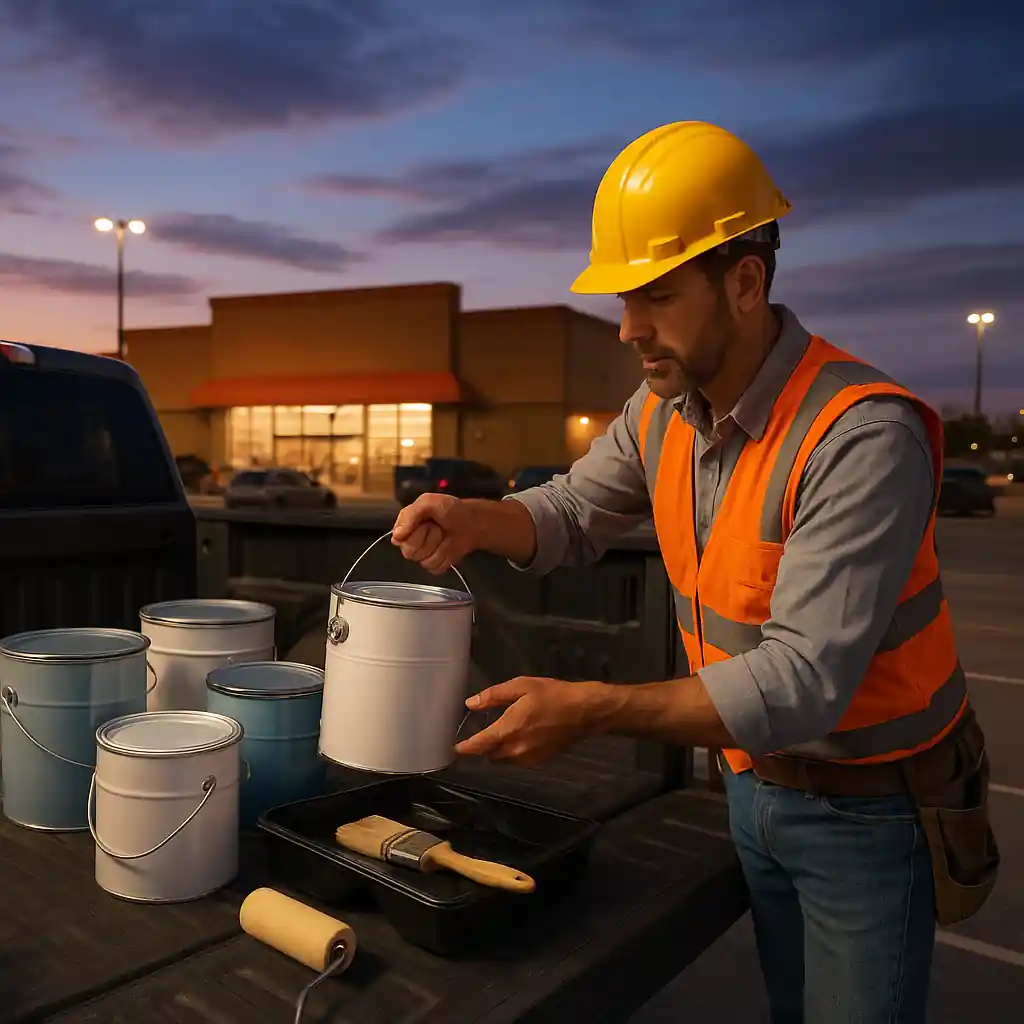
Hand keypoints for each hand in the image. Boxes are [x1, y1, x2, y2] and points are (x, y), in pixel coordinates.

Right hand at [392, 493, 477, 574]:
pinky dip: (445, 557)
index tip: (427, 523)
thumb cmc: (451, 510)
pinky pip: (434, 568)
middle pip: (409, 553)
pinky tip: (449, 547)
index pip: (399, 539)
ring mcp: (422, 555)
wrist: (472, 523)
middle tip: (438, 528)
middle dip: (428, 539)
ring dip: (439, 547)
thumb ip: (411, 514)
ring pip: (423, 561)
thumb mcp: (430, 502)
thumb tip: (397, 535)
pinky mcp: (434, 565)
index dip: (415, 532)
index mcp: (405, 526)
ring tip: (444, 536)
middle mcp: (410, 541)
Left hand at [454, 676, 608, 766]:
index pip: (479, 744)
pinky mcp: (540, 762)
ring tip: (506, 732)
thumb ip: (493, 696)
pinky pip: (518, 761)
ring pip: (504, 760)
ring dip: (499, 751)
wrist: (584, 712)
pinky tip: (523, 737)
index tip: (453, 748)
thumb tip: (470, 704)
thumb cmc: (552, 695)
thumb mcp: (521, 686)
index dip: (464, 748)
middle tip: (485, 732)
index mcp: (509, 729)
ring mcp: (529, 759)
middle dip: (484, 747)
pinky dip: (514, 753)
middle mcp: (516, 749)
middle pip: (490, 755)